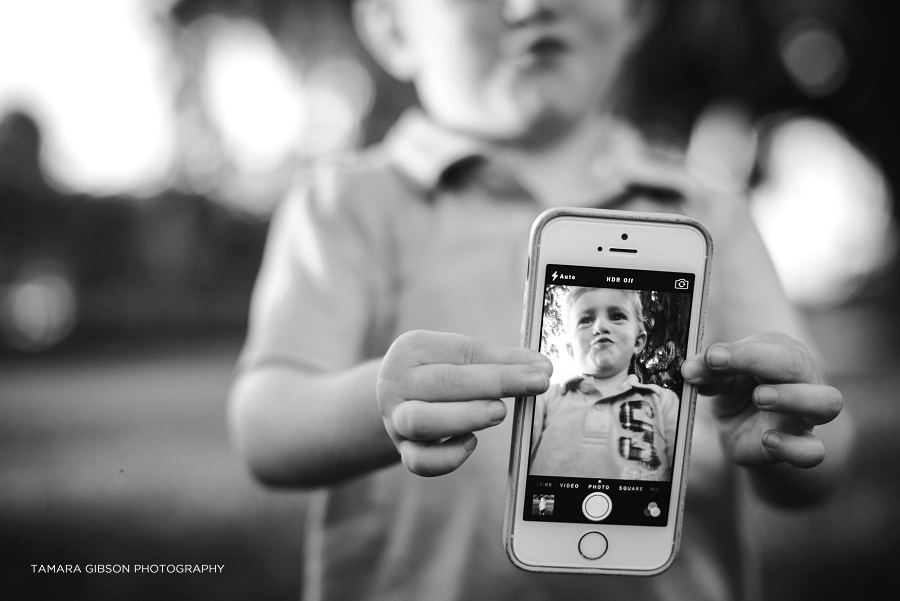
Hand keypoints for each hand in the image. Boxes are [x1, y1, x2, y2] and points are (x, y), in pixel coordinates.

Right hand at [377, 330, 551, 476]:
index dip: (506, 361)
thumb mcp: (456, 357)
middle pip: (445, 382)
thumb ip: (496, 361)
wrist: (392, 397)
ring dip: (466, 416)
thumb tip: (542, 368)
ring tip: (500, 412)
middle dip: (496, 383)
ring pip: (422, 421)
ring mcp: (395, 419)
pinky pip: (419, 461)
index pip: (463, 352)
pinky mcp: (401, 449)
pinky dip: (446, 457)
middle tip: (536, 384)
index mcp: (412, 348)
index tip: (543, 368)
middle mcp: (397, 382)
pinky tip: (471, 443)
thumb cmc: (436, 373)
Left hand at [681, 332, 842, 468]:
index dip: (741, 352)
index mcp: (780, 353)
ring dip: (794, 398)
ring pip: (826, 403)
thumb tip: (689, 370)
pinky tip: (768, 440)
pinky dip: (793, 447)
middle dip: (765, 363)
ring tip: (760, 398)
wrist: (743, 431)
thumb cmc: (737, 391)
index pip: (770, 346)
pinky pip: (813, 451)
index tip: (712, 357)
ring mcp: (805, 414)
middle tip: (725, 366)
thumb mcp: (719, 378)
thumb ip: (708, 371)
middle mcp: (801, 380)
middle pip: (801, 365)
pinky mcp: (800, 445)